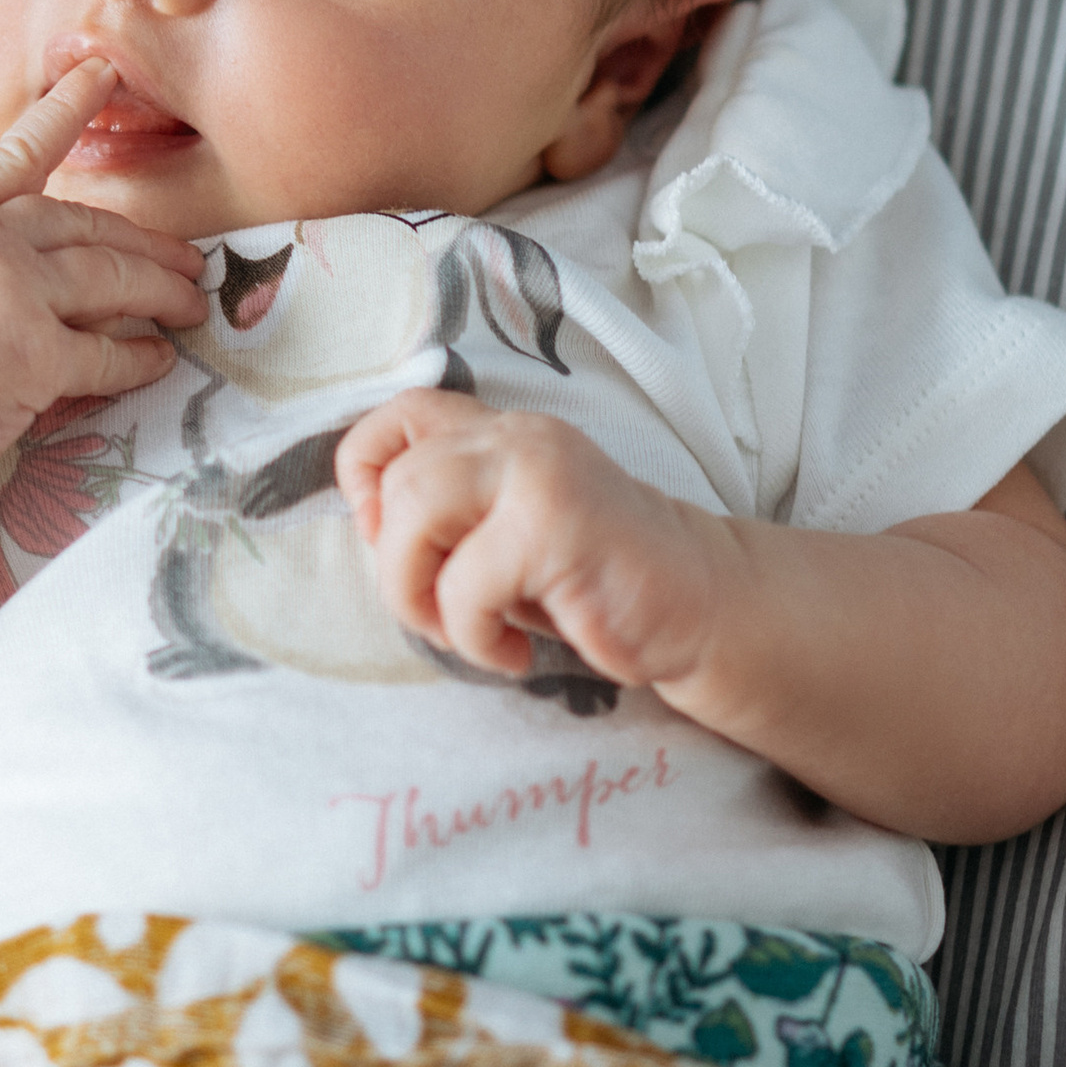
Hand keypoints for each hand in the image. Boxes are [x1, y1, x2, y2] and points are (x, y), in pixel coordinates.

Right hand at [0, 60, 206, 504]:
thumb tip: (52, 253)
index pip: (18, 154)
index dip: (65, 111)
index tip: (104, 72)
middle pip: (88, 225)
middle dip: (149, 243)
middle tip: (190, 260)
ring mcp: (7, 293)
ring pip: (112, 279)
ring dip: (162, 293)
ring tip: (191, 303)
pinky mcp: (30, 353)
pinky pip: (107, 351)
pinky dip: (140, 358)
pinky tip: (160, 359)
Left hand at [334, 391, 734, 693]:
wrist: (700, 607)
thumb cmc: (588, 585)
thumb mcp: (505, 537)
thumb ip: (449, 516)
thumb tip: (370, 530)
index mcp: (501, 433)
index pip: (405, 412)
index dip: (365, 472)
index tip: (388, 538)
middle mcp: (517, 438)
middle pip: (399, 481)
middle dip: (396, 569)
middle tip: (438, 618)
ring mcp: (537, 474)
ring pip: (414, 516)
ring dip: (420, 597)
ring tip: (467, 634)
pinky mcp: (554, 526)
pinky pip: (464, 586)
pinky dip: (475, 638)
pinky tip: (516, 654)